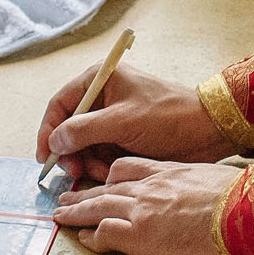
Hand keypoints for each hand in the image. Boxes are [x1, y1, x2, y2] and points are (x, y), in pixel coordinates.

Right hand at [36, 62, 235, 183]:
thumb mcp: (122, 121)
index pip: (61, 104)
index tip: (45, 156)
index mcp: (100, 80)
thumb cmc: (168, 116)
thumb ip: (83, 131)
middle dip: (70, 152)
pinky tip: (110, 174)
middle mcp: (103, 98)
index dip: (48, 130)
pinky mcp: (124, 138)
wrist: (208, 131)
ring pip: (85, 146)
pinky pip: (101, 155)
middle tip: (75, 172)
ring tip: (100, 173)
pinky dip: (102, 166)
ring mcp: (113, 120)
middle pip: (70, 128)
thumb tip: (54, 141)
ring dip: (88, 162)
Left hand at [53, 158, 236, 254]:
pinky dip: (91, 237)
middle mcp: (149, 187)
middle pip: (108, 187)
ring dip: (76, 211)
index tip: (104, 181)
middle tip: (69, 196)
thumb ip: (200, 190)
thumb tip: (209, 204)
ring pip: (97, 206)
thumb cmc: (241, 200)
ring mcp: (140, 209)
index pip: (129, 168)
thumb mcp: (216, 183)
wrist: (242, 213)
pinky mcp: (137, 233)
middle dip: (86, 193)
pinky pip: (103, 232)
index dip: (112, 177)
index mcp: (168, 172)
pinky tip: (83, 240)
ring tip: (62, 214)